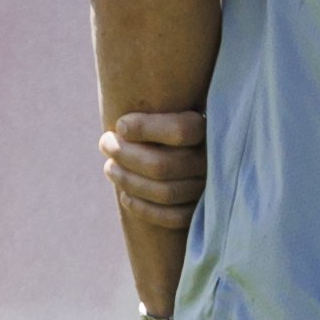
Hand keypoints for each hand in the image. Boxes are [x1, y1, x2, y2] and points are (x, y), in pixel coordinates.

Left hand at [101, 107, 205, 236]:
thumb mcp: (169, 105)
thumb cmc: (168, 122)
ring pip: (165, 193)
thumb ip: (153, 102)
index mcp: (210, 129)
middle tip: (105, 144)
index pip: (181, 131)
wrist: (190, 152)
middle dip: (126, 155)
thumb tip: (122, 115)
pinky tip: (125, 196)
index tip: (121, 125)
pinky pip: (173, 217)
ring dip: (129, 181)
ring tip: (109, 167)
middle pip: (163, 166)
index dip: (145, 129)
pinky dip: (144, 209)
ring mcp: (209, 188)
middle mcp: (214, 161)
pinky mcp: (201, 211)